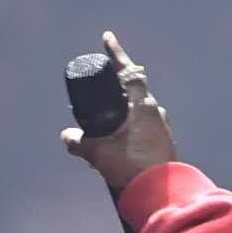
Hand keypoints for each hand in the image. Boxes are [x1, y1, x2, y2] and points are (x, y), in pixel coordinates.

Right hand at [62, 30, 178, 195]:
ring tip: (101, 144)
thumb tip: (67, 137)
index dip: (116, 54)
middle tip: (96, 102)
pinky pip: (142, 132)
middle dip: (112, 96)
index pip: (130, 71)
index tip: (107, 39)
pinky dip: (127, 136)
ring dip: (118, 122)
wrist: (161, 193)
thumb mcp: (98, 152)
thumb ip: (78, 142)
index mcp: (143, 105)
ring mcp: (162, 128)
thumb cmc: (132, 166)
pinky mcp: (164, 143)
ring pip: (136, 115)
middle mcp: (156, 112)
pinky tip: (114, 156)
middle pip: (132, 93)